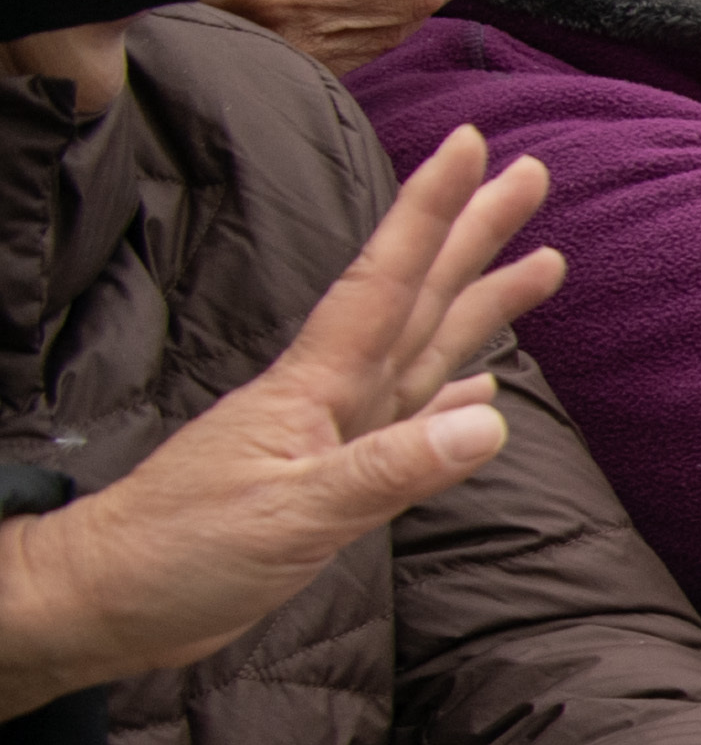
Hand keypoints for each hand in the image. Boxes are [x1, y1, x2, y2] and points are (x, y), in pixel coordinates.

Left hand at [0, 129, 560, 706]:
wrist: (116, 597)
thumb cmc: (183, 551)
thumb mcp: (293, 513)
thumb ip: (391, 468)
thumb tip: (494, 419)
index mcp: (318, 391)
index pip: (386, 284)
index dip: (429, 213)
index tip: (473, 147)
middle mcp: (333, 398)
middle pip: (420, 300)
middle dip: (474, 236)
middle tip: (531, 176)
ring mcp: (334, 434)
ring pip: (425, 351)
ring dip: (481, 306)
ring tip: (541, 267)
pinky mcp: (334, 477)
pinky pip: (413, 424)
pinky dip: (454, 404)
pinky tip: (486, 397)